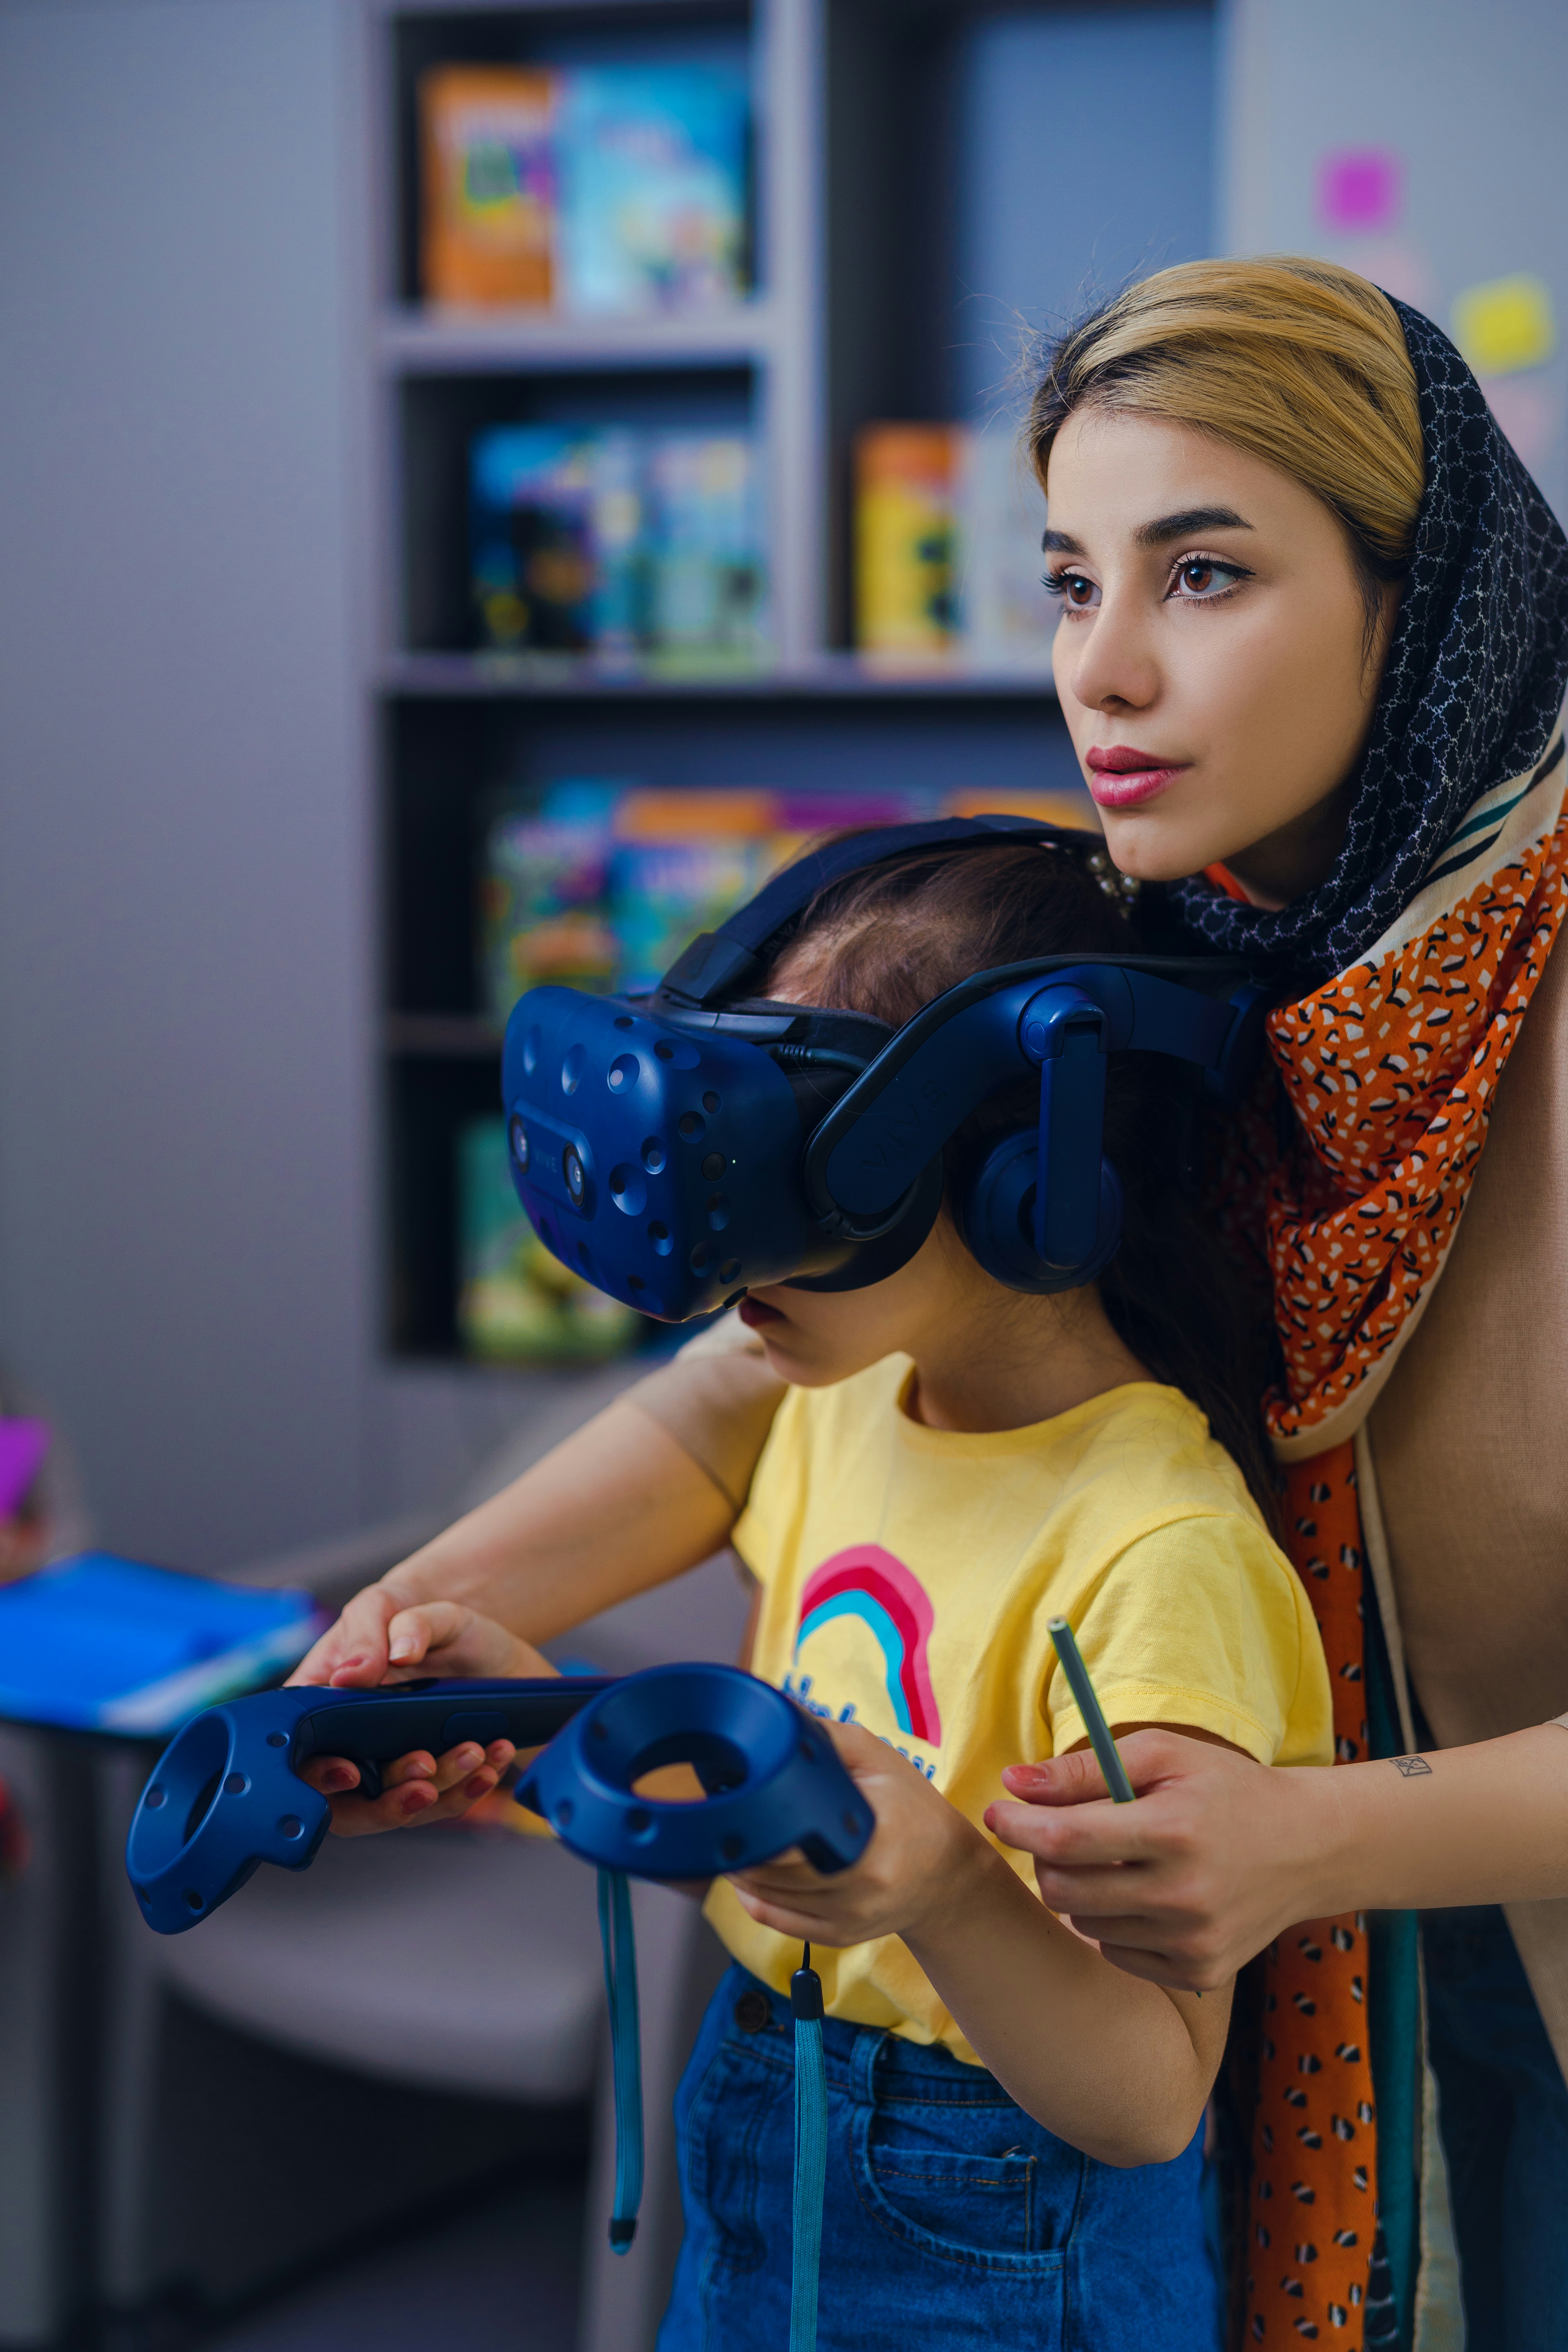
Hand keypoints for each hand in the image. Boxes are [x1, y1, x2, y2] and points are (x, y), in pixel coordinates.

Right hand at [289, 1584, 556, 1837]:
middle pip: (350, 1804)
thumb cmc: (412, 1616)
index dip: (318, 1775)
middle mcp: (349, 1745)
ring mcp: (390, 1766)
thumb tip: (356, 1673)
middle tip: (425, 1773)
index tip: (350, 1772)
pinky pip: (444, 1799)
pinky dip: (470, 1787)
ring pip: (402, 1805)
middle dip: (387, 1801)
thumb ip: (371, 1632)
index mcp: (319, 1705)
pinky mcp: (430, 1776)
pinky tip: (493, 1761)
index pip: (301, 1757)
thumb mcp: (389, 1607)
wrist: (474, 1638)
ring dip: (441, 1788)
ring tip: (475, 1753)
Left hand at [728, 1719, 983, 1947]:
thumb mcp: (880, 1761)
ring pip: (771, 1897)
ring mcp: (847, 1918)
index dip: (758, 1824)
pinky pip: (780, 1922)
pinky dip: (755, 1899)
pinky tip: (744, 1878)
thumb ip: (827, 1738)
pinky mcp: (837, 1936)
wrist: (949, 1876)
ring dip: (742, 1871)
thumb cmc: (914, 1810)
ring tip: (730, 1842)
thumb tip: (777, 1713)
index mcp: (871, 1843)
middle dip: (742, 1846)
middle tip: (723, 1819)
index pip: (794, 1840)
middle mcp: (859, 1889)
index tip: (735, 1801)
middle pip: (774, 1872)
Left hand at [984, 1729, 1322, 1991]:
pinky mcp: (1199, 1972)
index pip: (1066, 1840)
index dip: (1018, 1827)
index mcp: (1173, 1830)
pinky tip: (1146, 1894)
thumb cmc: (1224, 1789)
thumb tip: (1013, 1783)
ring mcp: (1193, 1941)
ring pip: (1084, 1923)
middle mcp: (1184, 1894)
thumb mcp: (1162, 1755)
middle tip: (1058, 1833)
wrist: (1307, 1848)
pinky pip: (1116, 1953)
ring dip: (1082, 1890)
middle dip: (1044, 1859)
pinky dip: (1113, 1923)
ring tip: (1118, 1860)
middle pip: (1064, 1889)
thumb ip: (1083, 1770)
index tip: (996, 1812)